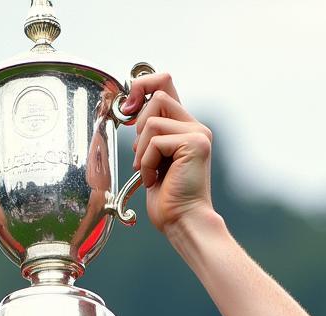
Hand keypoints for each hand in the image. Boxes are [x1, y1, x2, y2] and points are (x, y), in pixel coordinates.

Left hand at [121, 73, 213, 234]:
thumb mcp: (153, 158)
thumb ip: (149, 133)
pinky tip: (153, 180)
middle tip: (140, 157)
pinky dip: (146, 163)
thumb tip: (131, 107)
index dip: (142, 85)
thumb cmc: (168, 199)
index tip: (127, 106)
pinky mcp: (195, 144)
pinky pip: (155, 141)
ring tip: (149, 172)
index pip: (165, 83)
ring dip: (142, 151)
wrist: (183, 222)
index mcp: (186, 127)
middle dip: (139, 126)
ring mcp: (198, 134)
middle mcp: (195, 127)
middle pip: (158, 96)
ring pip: (152, 121)